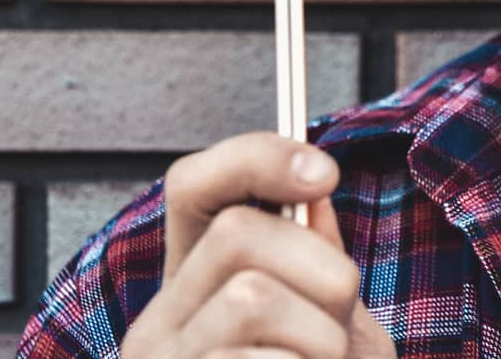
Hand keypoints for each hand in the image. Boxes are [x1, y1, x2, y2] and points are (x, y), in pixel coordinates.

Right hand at [119, 131, 398, 358]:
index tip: (326, 172)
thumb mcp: (334, 332)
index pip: (194, 188)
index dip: (256, 159)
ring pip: (252, 298)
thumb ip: (319, 270)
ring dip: (323, 341)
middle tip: (341, 335)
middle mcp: (159, 326)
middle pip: (237, 232)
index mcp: (196, 294)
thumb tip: (313, 189)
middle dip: (321, 271)